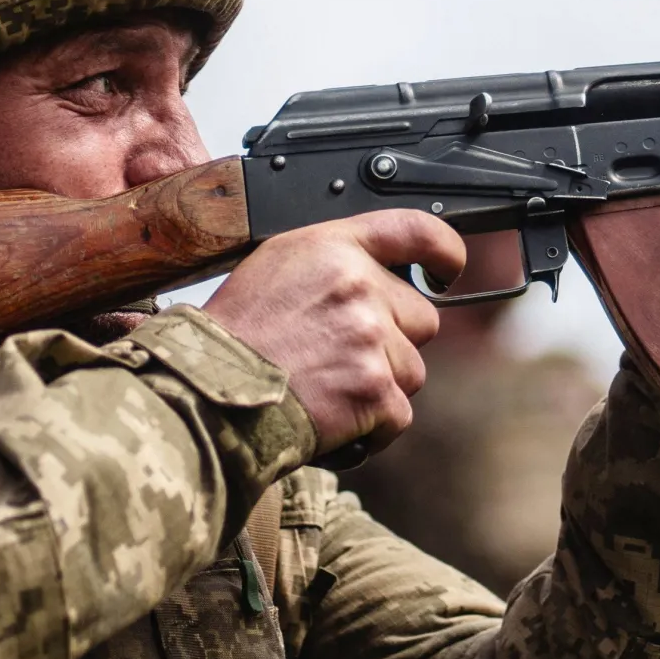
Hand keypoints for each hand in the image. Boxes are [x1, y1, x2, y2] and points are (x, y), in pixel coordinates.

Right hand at [203, 210, 465, 454]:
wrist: (210, 391)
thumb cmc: (232, 336)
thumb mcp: (274, 268)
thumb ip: (333, 264)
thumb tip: (377, 278)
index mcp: (332, 247)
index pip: (415, 230)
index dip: (444, 250)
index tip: (449, 269)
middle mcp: (358, 286)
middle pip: (421, 317)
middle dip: (392, 342)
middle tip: (340, 356)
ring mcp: (371, 337)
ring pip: (412, 370)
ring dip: (380, 386)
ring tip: (326, 387)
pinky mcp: (376, 389)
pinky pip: (399, 414)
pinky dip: (372, 428)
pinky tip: (333, 419)